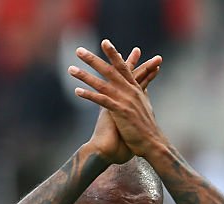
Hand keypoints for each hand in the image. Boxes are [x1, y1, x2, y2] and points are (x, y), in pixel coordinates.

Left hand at [73, 42, 162, 162]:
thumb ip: (142, 94)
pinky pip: (101, 101)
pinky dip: (89, 95)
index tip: (104, 42)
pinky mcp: (120, 112)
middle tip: (79, 50)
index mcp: (135, 89)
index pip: (123, 67)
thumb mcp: (146, 106)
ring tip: (71, 69)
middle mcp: (129, 91)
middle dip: (93, 59)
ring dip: (85, 75)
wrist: (152, 143)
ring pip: (102, 84)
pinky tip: (77, 91)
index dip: (113, 54)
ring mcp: (125, 100)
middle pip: (109, 70)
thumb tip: (144, 87)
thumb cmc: (147, 128)